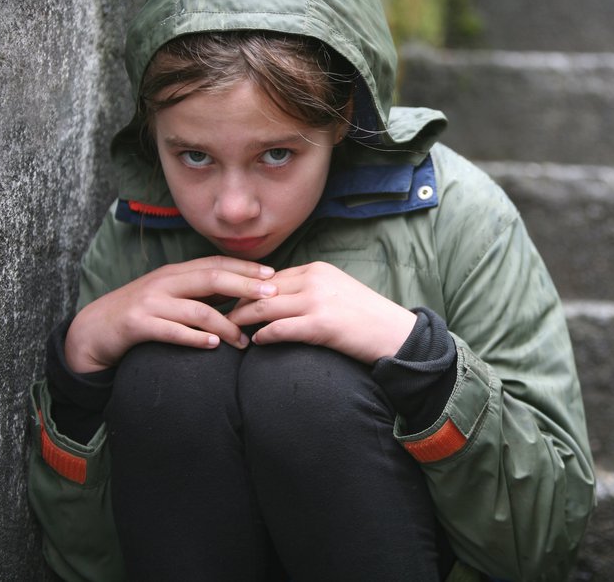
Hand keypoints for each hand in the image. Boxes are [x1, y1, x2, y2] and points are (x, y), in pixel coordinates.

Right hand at [65, 256, 276, 372]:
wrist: (92, 331)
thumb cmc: (139, 315)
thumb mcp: (169, 297)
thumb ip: (199, 293)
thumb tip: (240, 294)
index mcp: (175, 273)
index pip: (216, 263)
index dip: (246, 268)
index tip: (274, 275)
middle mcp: (164, 283)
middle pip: (212, 279)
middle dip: (245, 285)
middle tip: (272, 295)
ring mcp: (150, 303)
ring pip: (196, 309)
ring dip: (225, 325)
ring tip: (244, 340)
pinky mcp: (136, 325)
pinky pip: (171, 331)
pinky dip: (194, 338)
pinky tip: (213, 346)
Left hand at [226, 261, 416, 363]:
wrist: (395, 333)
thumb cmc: (366, 318)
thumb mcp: (337, 292)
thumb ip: (309, 290)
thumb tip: (277, 300)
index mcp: (318, 269)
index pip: (270, 277)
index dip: (247, 290)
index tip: (229, 300)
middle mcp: (315, 280)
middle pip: (261, 290)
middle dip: (236, 302)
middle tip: (219, 315)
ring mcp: (317, 301)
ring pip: (265, 308)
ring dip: (243, 320)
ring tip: (230, 330)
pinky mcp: (320, 324)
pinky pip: (279, 329)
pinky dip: (263, 336)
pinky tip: (256, 342)